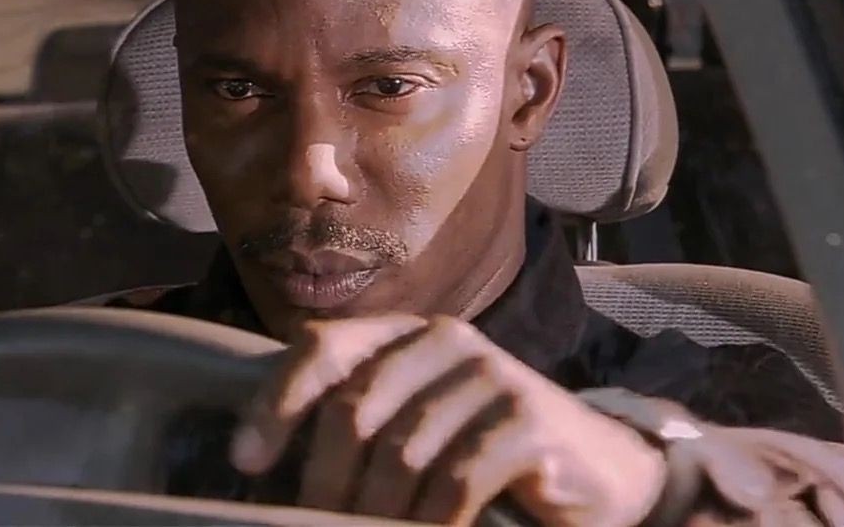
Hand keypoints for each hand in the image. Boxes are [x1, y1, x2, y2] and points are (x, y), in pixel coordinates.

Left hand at [230, 313, 666, 525]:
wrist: (598, 470)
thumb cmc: (485, 452)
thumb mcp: (413, 428)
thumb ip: (358, 423)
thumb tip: (264, 464)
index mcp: (404, 335)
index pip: (322, 346)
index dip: (276, 401)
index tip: (246, 461)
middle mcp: (444, 340)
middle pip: (353, 407)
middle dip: (324, 480)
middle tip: (313, 524)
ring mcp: (490, 375)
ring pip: (401, 453)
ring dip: (376, 512)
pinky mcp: (527, 419)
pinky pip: (455, 481)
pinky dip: (431, 522)